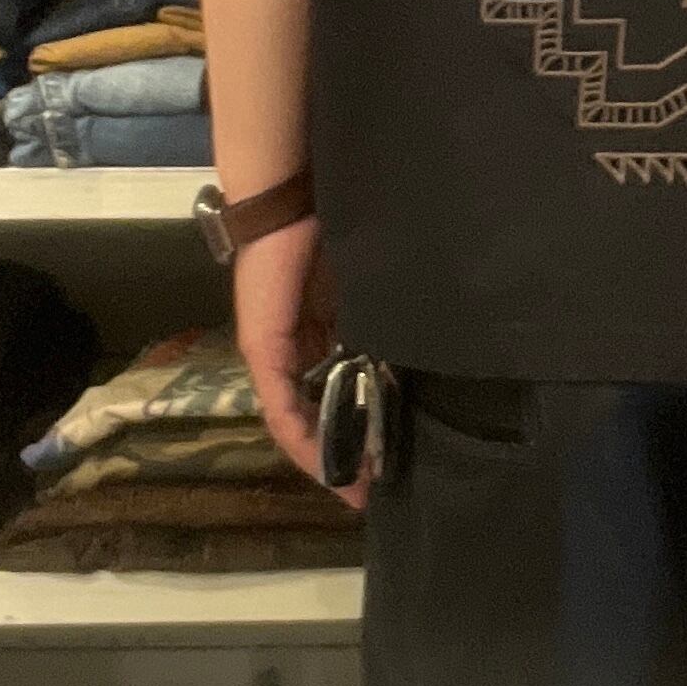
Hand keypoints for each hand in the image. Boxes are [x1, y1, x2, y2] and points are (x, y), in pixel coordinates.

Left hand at [232, 214, 360, 509]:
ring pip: (298, 418)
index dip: (359, 428)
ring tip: (355, 485)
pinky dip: (301, 436)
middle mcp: (294, 347)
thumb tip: (424, 345)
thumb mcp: (368, 286)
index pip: (335, 391)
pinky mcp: (262, 349)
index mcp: (321, 329)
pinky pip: (280, 406)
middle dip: (345, 453)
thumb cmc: (334, 228)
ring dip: (324, 453)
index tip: (389, 462)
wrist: (289, 198)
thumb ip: (380, 318)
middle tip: (376, 487)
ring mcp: (273, 351)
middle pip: (316, 412)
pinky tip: (323, 460)